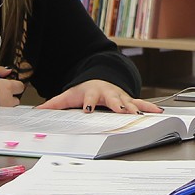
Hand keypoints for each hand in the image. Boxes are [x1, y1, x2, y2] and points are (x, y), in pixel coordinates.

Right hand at [0, 65, 24, 106]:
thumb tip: (7, 70)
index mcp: (6, 88)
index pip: (19, 86)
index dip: (14, 84)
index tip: (9, 83)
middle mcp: (7, 101)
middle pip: (15, 99)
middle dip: (9, 96)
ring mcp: (1, 111)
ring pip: (8, 108)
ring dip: (3, 105)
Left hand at [35, 79, 163, 113]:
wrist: (97, 79)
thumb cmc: (83, 90)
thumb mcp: (68, 95)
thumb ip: (54, 104)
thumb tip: (37, 111)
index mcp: (91, 93)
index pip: (89, 99)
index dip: (88, 103)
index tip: (87, 109)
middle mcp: (107, 93)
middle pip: (112, 99)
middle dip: (117, 105)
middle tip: (122, 111)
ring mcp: (119, 96)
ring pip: (128, 101)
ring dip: (135, 108)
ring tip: (140, 115)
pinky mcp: (128, 99)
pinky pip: (140, 103)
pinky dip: (149, 107)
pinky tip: (158, 111)